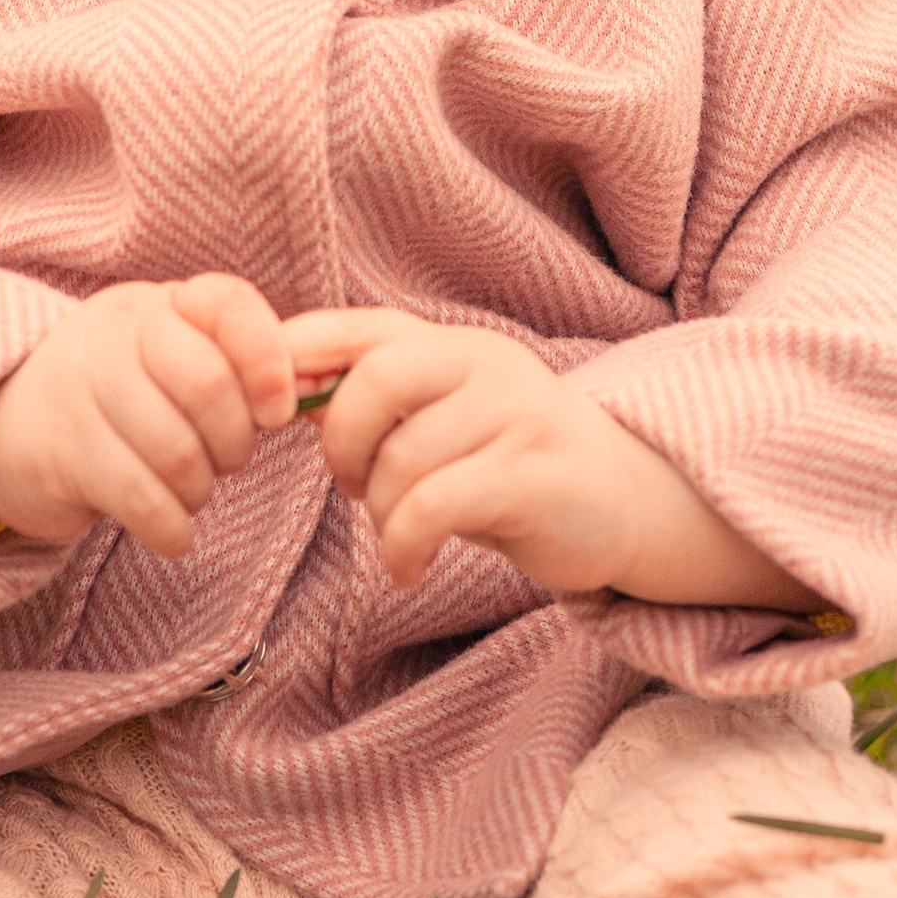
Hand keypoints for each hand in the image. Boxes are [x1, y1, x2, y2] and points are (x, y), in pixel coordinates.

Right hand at [0, 274, 296, 562]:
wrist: (0, 429)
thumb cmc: (116, 400)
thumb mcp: (169, 362)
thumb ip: (238, 367)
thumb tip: (327, 387)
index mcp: (158, 304)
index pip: (228, 304)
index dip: (268, 359)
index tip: (278, 410)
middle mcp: (117, 332)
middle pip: (211, 388)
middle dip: (235, 444)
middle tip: (224, 461)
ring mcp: (80, 387)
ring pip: (179, 453)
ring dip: (199, 491)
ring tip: (186, 492)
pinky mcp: (57, 450)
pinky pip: (142, 499)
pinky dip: (172, 528)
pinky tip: (169, 529)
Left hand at [280, 306, 808, 606]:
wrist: (629, 503)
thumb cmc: (509, 465)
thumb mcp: (444, 420)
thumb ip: (375, 401)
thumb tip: (276, 395)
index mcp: (451, 344)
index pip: (355, 328)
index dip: (294, 360)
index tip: (267, 414)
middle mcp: (485, 363)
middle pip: (374, 380)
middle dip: (341, 445)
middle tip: (350, 487)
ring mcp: (516, 414)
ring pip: (403, 459)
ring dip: (380, 513)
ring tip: (397, 538)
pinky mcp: (536, 474)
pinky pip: (435, 506)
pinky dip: (403, 546)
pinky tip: (407, 569)